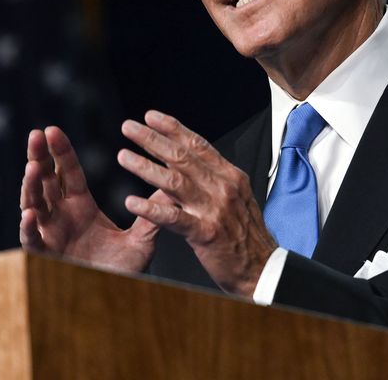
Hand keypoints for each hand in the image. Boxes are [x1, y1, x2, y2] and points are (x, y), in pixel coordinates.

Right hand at [19, 126, 161, 272]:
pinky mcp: (45, 256)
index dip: (60, 151)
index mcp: (80, 206)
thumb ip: (153, 214)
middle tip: (35, 135)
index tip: (52, 129)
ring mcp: (50, 235)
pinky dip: (29, 228)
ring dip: (31, 186)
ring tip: (33, 168)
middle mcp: (61, 216)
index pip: (68, 172)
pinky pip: (33, 241)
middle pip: (45, 181)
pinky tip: (30, 214)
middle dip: (38, 157)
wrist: (112, 303)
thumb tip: (172, 187)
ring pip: (33, 205)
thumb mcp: (141, 240)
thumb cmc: (121, 271)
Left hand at [117, 110, 276, 296]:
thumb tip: (186, 162)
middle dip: (152, 139)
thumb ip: (212, 179)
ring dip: (145, 167)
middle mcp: (223, 187)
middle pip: (182, 157)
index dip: (172, 128)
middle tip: (129, 128)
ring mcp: (215, 209)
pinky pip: (174, 218)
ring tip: (123, 157)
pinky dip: (151, 208)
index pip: (198, 144)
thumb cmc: (245, 236)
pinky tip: (132, 202)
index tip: (150, 117)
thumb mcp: (235, 198)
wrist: (263, 269)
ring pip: (174, 181)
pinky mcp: (206, 233)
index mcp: (230, 176)